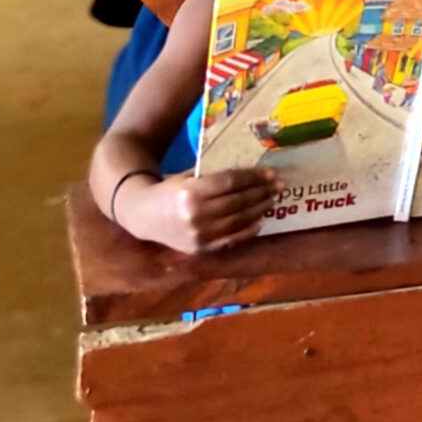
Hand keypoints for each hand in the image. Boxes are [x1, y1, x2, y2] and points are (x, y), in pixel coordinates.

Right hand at [122, 169, 278, 253]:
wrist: (143, 215)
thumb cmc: (170, 190)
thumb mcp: (188, 176)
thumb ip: (215, 177)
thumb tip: (252, 173)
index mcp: (191, 191)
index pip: (231, 182)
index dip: (253, 177)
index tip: (270, 173)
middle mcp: (196, 215)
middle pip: (238, 201)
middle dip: (262, 192)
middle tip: (279, 185)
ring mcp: (199, 235)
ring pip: (239, 220)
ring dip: (260, 209)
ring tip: (273, 199)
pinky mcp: (201, 249)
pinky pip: (232, 240)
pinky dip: (249, 230)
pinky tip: (262, 220)